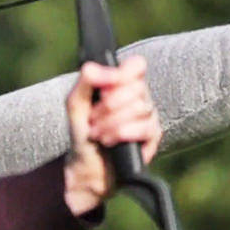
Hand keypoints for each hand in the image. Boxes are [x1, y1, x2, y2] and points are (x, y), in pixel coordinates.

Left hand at [63, 56, 161, 215]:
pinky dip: (121, 133)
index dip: (123, 73)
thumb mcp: (75, 103)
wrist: (86, 164)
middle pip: (136, 87)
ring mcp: (149, 116)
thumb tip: (98, 68)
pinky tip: (109, 141)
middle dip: (108, 105)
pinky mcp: (153, 136)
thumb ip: (86, 81)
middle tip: (92, 118)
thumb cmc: (82, 130)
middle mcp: (139, 97)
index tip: (104, 89)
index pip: (137, 65)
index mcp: (123, 84)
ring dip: (110, 122)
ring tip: (97, 133)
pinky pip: (144, 127)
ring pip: (140, 107)